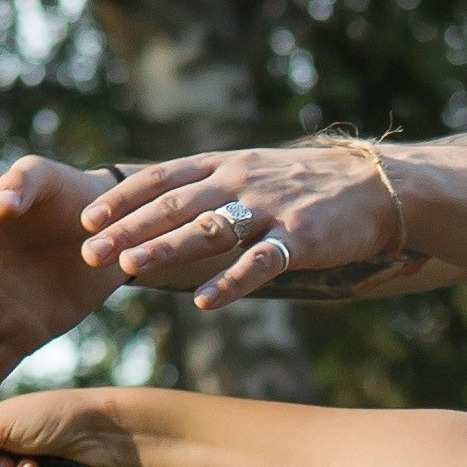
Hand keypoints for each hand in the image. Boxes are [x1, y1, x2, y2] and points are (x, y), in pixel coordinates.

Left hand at [81, 140, 413, 308]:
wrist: (379, 185)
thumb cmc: (312, 186)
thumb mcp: (256, 172)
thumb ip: (215, 188)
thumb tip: (168, 211)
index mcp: (227, 164)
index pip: (163, 176)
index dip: (123, 198)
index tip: (87, 218)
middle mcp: (242, 180)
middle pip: (175, 204)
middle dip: (128, 228)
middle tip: (89, 251)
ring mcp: (271, 208)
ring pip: (209, 228)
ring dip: (166, 248)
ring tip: (130, 268)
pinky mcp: (302, 238)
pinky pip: (260, 262)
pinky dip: (231, 282)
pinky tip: (204, 303)